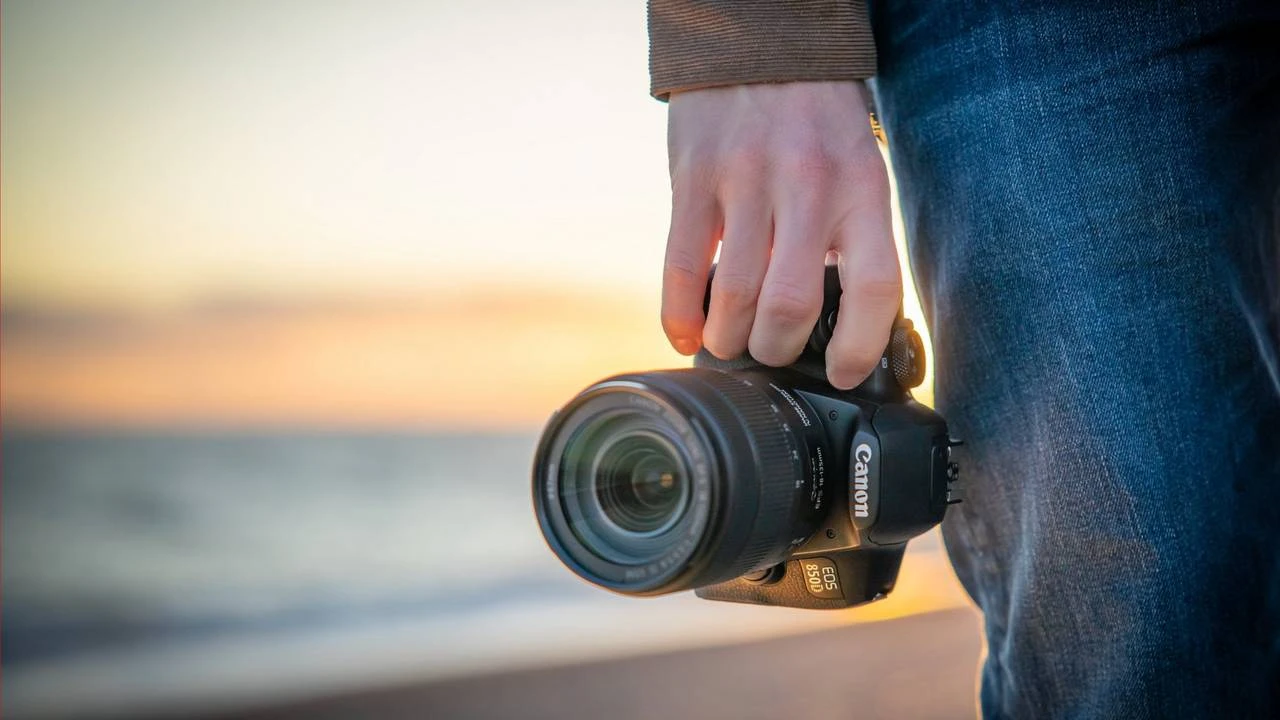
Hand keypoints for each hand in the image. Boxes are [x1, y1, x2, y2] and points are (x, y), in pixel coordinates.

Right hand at [661, 81, 900, 388]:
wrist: (761, 44)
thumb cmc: (816, 124)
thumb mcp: (858, 169)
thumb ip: (851, 236)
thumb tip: (840, 324)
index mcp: (861, 189)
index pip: (874, 288)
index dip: (860, 346)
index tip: (845, 373)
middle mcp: (807, 186)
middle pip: (791, 303)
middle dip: (777, 349)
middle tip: (771, 353)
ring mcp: (745, 181)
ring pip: (734, 294)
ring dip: (729, 338)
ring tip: (730, 342)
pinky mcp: (693, 178)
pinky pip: (679, 265)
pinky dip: (679, 314)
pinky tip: (687, 333)